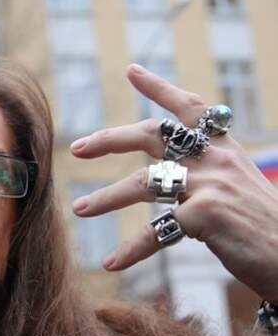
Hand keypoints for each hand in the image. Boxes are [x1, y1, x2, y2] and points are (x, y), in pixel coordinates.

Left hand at [70, 64, 277, 301]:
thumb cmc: (267, 229)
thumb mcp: (239, 188)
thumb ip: (207, 175)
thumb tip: (169, 177)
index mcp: (223, 148)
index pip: (189, 107)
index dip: (159, 87)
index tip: (132, 71)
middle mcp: (215, 159)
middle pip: (152, 135)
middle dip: (109, 140)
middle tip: (76, 148)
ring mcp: (209, 184)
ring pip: (141, 184)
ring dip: (106, 198)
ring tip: (79, 209)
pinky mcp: (205, 215)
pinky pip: (155, 232)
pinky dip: (131, 250)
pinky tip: (112, 263)